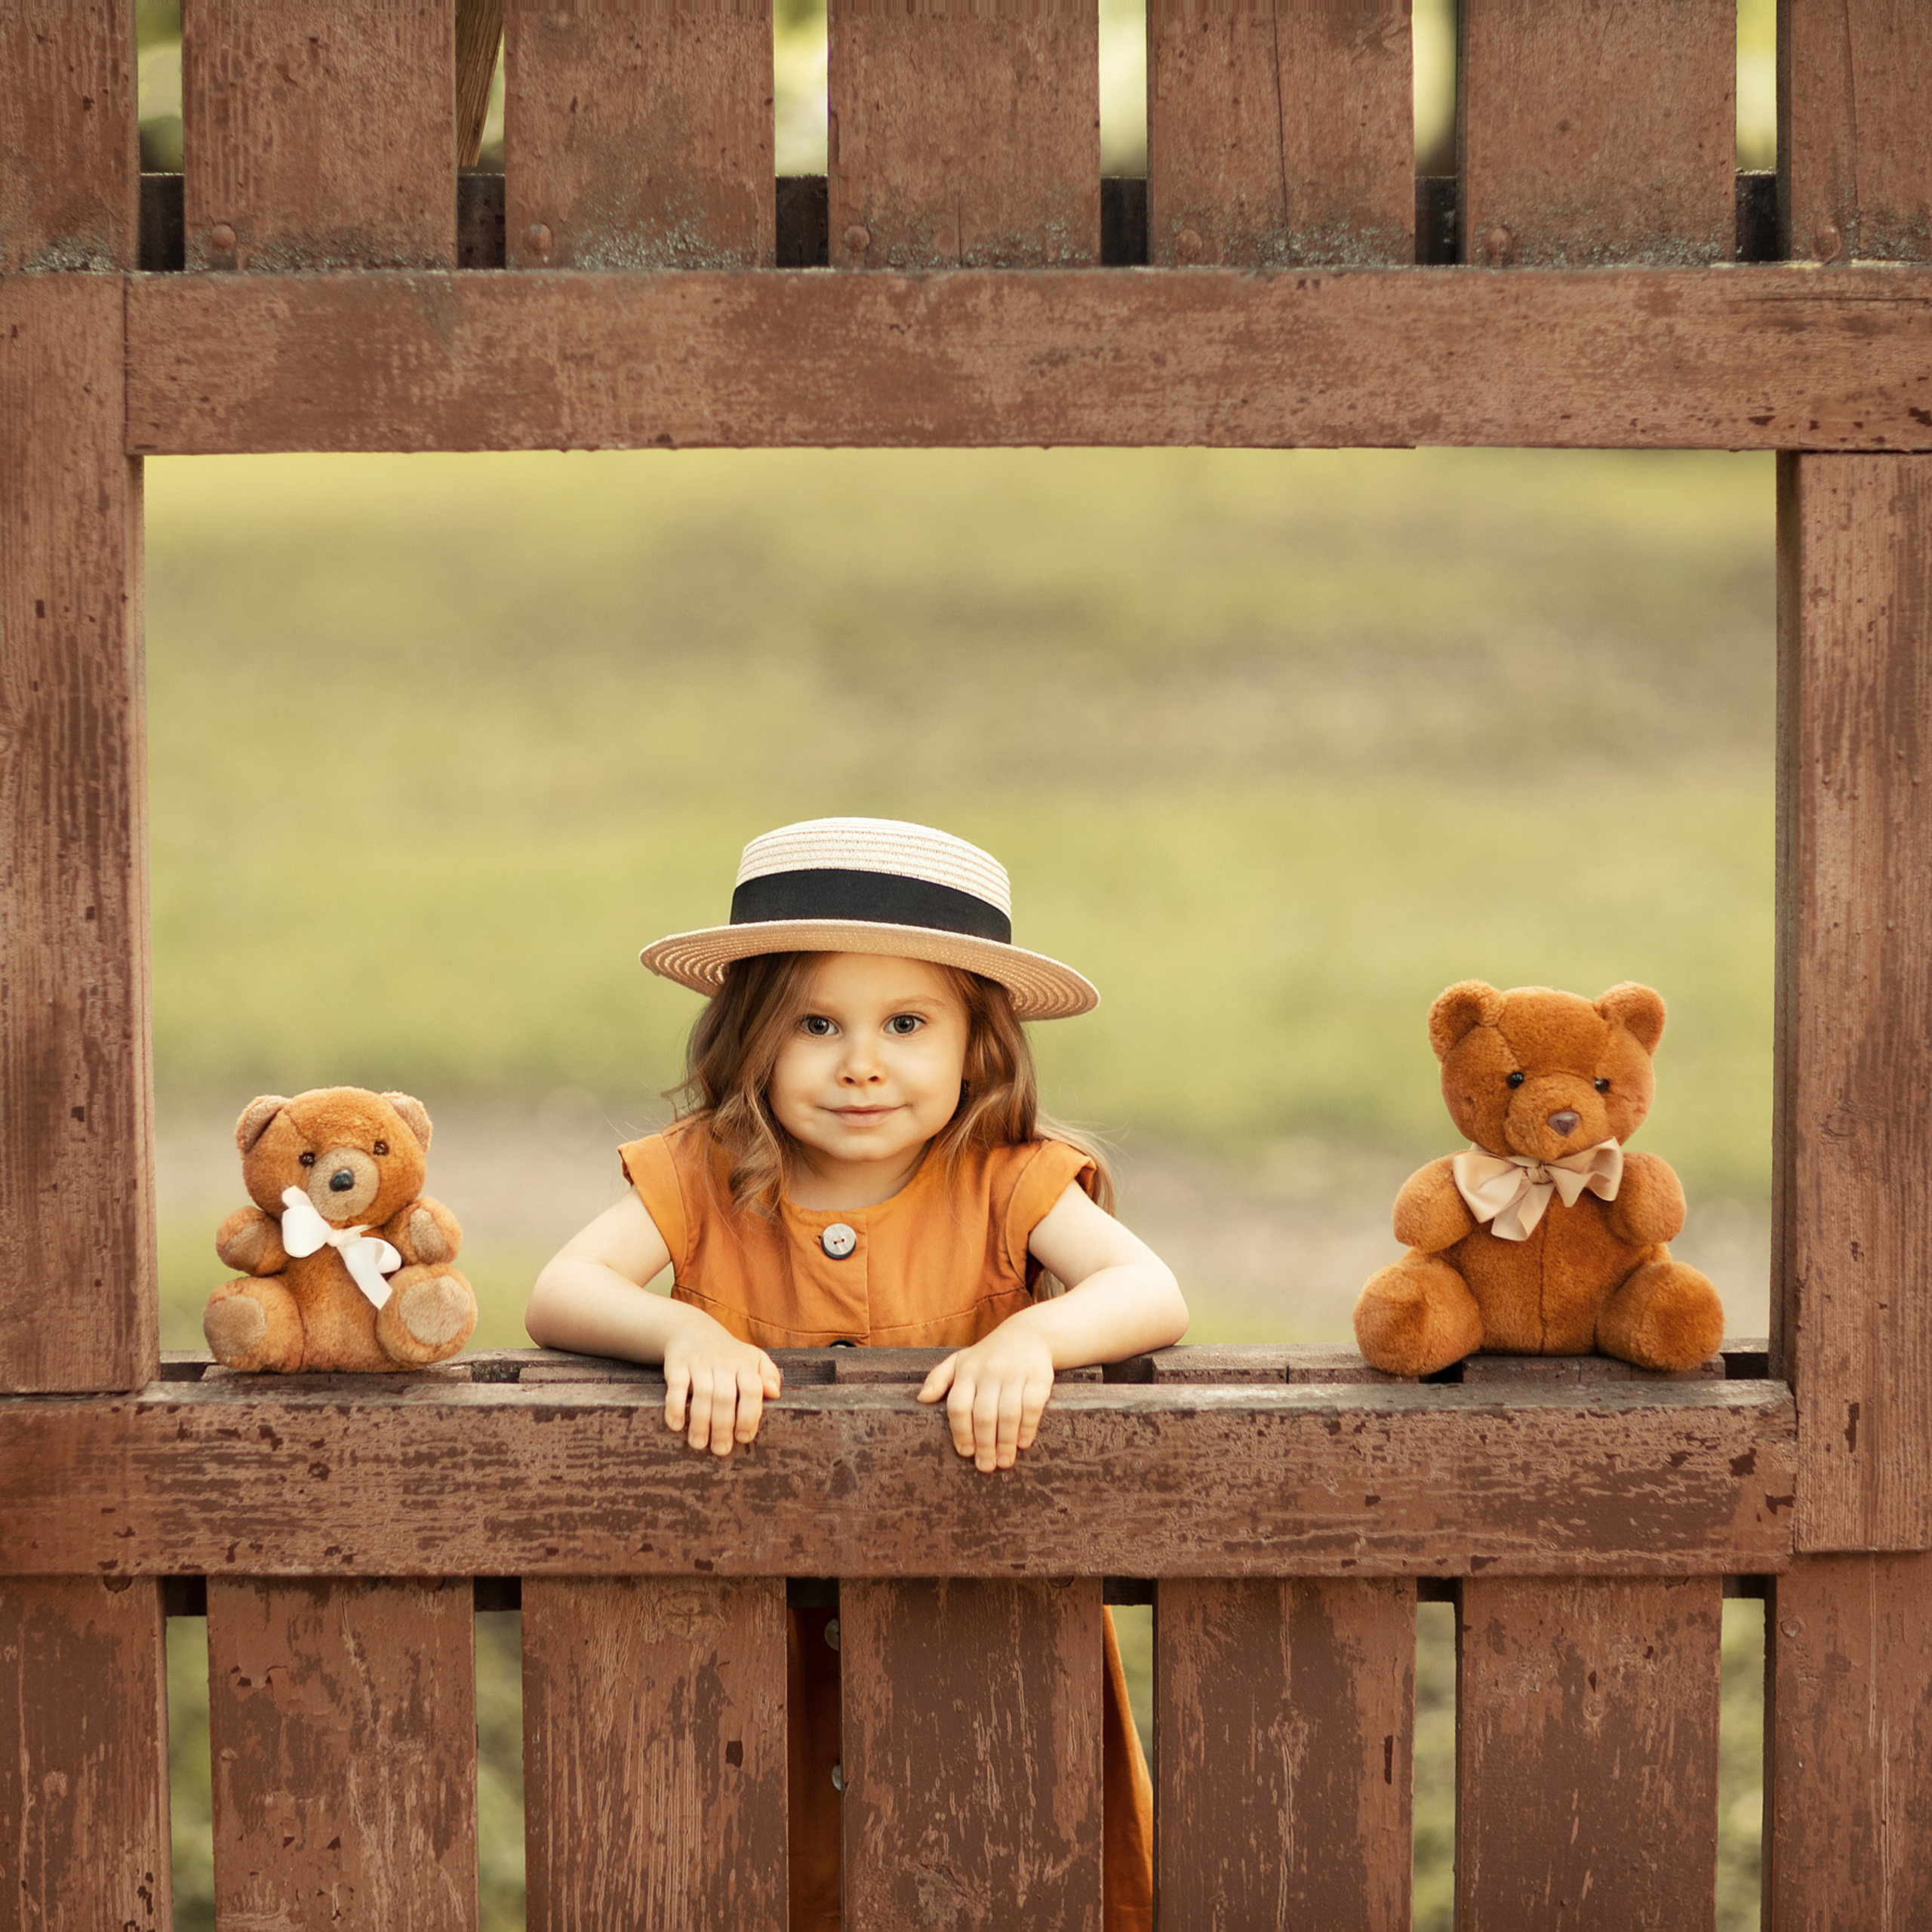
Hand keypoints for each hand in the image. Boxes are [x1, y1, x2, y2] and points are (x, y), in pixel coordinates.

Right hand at [663, 1324, 781, 1456]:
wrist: (692, 1330)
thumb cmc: (729, 1354)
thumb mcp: (753, 1358)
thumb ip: (769, 1375)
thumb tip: (774, 1393)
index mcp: (745, 1364)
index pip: (752, 1390)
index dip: (749, 1415)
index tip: (744, 1437)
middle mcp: (723, 1362)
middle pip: (725, 1397)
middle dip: (723, 1427)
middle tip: (720, 1449)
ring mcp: (699, 1362)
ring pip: (702, 1393)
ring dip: (700, 1422)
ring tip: (699, 1444)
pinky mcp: (678, 1363)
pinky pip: (676, 1385)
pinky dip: (675, 1406)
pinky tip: (676, 1425)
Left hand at [918, 1325, 1055, 1471]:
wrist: (1027, 1334)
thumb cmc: (988, 1355)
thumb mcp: (960, 1361)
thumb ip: (938, 1378)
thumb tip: (921, 1399)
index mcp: (967, 1370)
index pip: (959, 1405)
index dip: (961, 1432)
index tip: (965, 1452)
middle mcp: (990, 1371)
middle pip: (984, 1415)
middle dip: (985, 1445)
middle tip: (986, 1466)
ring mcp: (1015, 1373)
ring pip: (1008, 1414)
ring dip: (1006, 1442)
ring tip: (1004, 1461)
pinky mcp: (1038, 1377)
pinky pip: (1032, 1407)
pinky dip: (1027, 1428)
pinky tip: (1023, 1443)